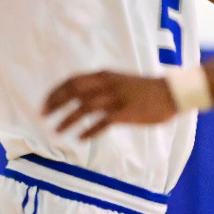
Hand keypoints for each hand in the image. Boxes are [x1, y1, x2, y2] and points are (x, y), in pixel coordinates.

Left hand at [43, 71, 178, 139]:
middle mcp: (107, 85)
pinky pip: (102, 123)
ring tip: (57, 131)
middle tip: (44, 116)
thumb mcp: (119, 80)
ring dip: (67, 120)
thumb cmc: (144, 88)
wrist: (170, 92)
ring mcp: (115, 99)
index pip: (72, 81)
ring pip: (84, 108)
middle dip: (55, 104)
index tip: (45, 104)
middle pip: (73, 92)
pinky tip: (80, 138)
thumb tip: (80, 96)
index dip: (56, 92)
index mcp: (104, 75)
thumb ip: (101, 85)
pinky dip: (89, 131)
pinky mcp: (124, 114)